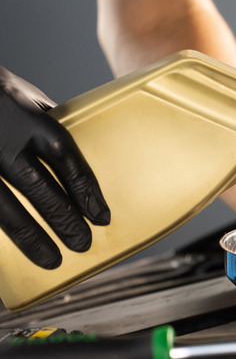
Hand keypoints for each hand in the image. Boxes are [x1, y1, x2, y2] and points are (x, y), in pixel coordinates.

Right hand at [0, 67, 109, 268]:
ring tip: (53, 260)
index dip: (87, 192)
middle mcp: (4, 141)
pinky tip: (11, 251)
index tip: (103, 217)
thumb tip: (82, 151)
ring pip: (8, 208)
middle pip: (41, 189)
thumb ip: (51, 125)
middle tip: (83, 243)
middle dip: (65, 221)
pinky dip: (0, 233)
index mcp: (30, 120)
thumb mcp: (28, 98)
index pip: (67, 161)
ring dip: (33, 238)